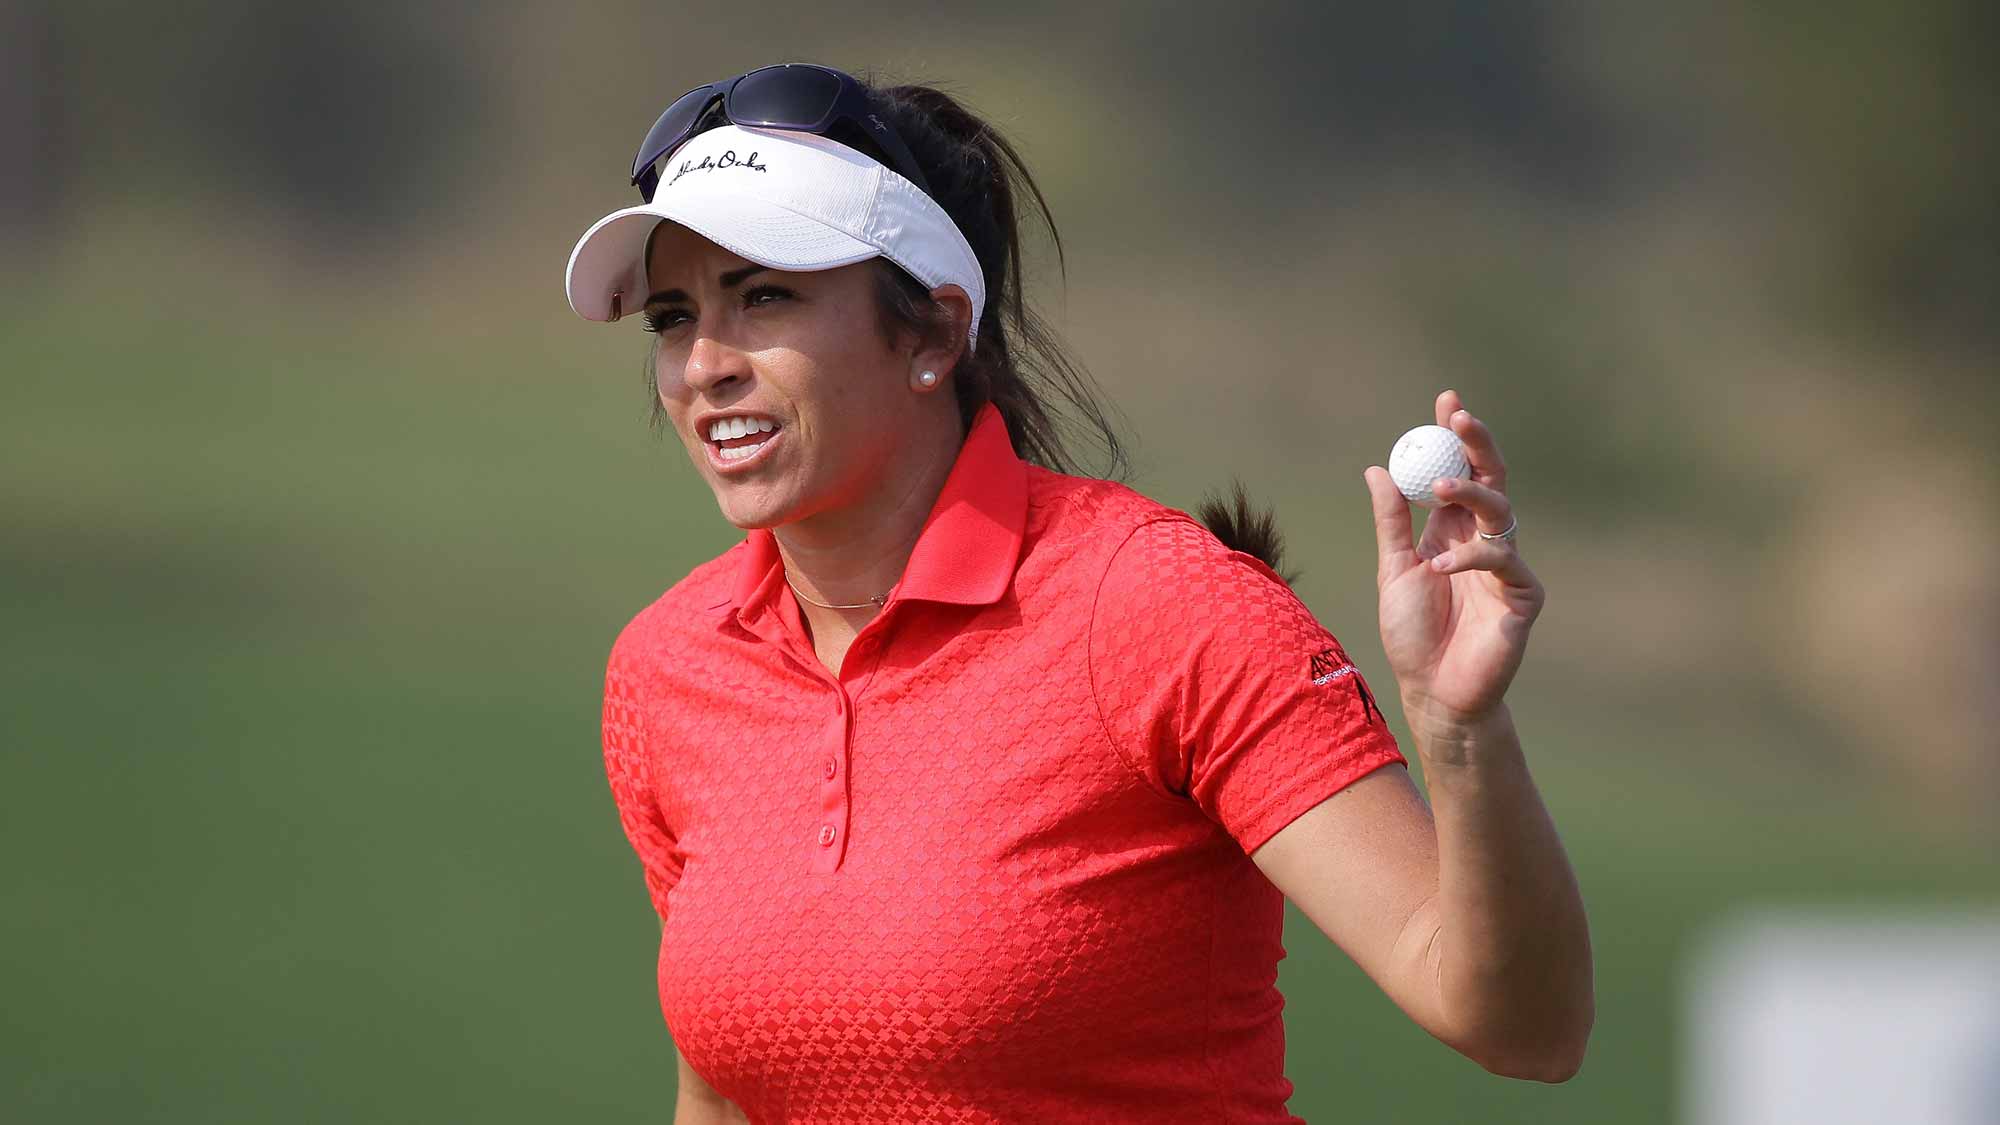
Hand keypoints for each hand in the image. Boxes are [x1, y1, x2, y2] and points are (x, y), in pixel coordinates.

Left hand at [1363, 390, 1544, 733]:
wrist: (1432, 690)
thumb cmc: (1413, 634)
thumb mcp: (1394, 569)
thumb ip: (1391, 522)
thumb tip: (1377, 469)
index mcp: (1453, 529)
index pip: (1459, 472)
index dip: (1456, 437)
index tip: (1446, 401)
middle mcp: (1485, 540)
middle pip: (1492, 479)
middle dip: (1478, 445)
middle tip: (1458, 419)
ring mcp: (1506, 566)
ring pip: (1502, 511)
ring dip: (1469, 492)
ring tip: (1436, 487)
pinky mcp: (1523, 595)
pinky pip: (1504, 562)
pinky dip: (1471, 557)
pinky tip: (1441, 567)